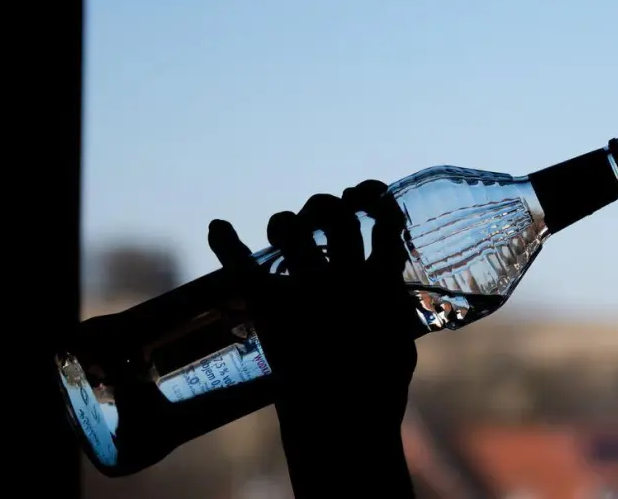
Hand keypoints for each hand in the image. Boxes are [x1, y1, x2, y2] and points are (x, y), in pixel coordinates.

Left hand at [208, 181, 419, 495]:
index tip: (370, 200)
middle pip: (332, 214)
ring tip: (285, 230)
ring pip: (290, 228)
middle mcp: (341, 274)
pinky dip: (225, 241)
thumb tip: (387, 296)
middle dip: (326, 206)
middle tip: (323, 215)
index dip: (375, 201)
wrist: (342, 416)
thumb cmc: (379, 385)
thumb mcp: (401, 341)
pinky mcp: (269, 306)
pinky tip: (217, 225)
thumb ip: (392, 311)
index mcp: (379, 279)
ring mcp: (304, 286)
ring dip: (286, 222)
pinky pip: (242, 265)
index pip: (382, 220)